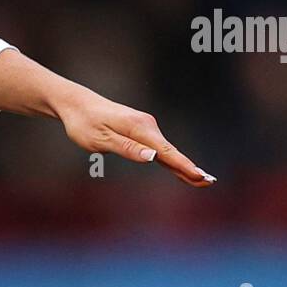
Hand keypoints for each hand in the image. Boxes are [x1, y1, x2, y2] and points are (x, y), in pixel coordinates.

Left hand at [56, 87, 214, 186]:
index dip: (184, 166)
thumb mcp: (101, 139)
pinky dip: (170, 159)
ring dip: (182, 166)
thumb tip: (153, 158)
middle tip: (210, 182)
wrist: (77, 104)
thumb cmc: (84, 123)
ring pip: (166, 151)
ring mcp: (145, 127)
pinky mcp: (140, 130)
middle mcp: (147, 126)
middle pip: (171, 152)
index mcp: (138, 128)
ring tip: (200, 180)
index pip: (166, 152)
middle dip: (189, 168)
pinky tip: (179, 168)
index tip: (200, 175)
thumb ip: (128, 149)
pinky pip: (159, 148)